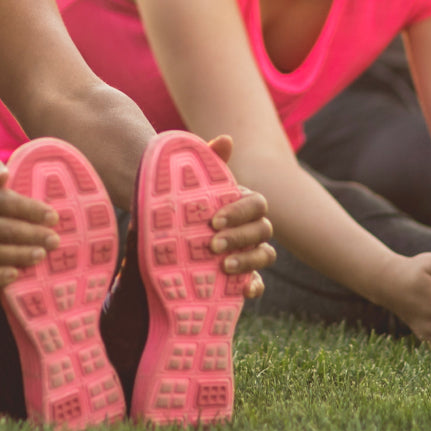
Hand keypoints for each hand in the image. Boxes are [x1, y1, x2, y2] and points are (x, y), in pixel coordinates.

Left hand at [195, 135, 273, 298]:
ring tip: (223, 266)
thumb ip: (209, 159)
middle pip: (263, 230)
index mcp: (244, 203)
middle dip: (240, 237)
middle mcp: (251, 227)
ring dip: (249, 261)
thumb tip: (226, 139)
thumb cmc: (183, 201)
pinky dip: (254, 286)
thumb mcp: (192, 181)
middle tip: (212, 244)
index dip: (240, 212)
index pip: (257, 204)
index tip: (213, 220)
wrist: (165, 227)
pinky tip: (243, 290)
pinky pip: (257, 281)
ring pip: (265, 254)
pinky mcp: (241, 275)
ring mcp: (249, 251)